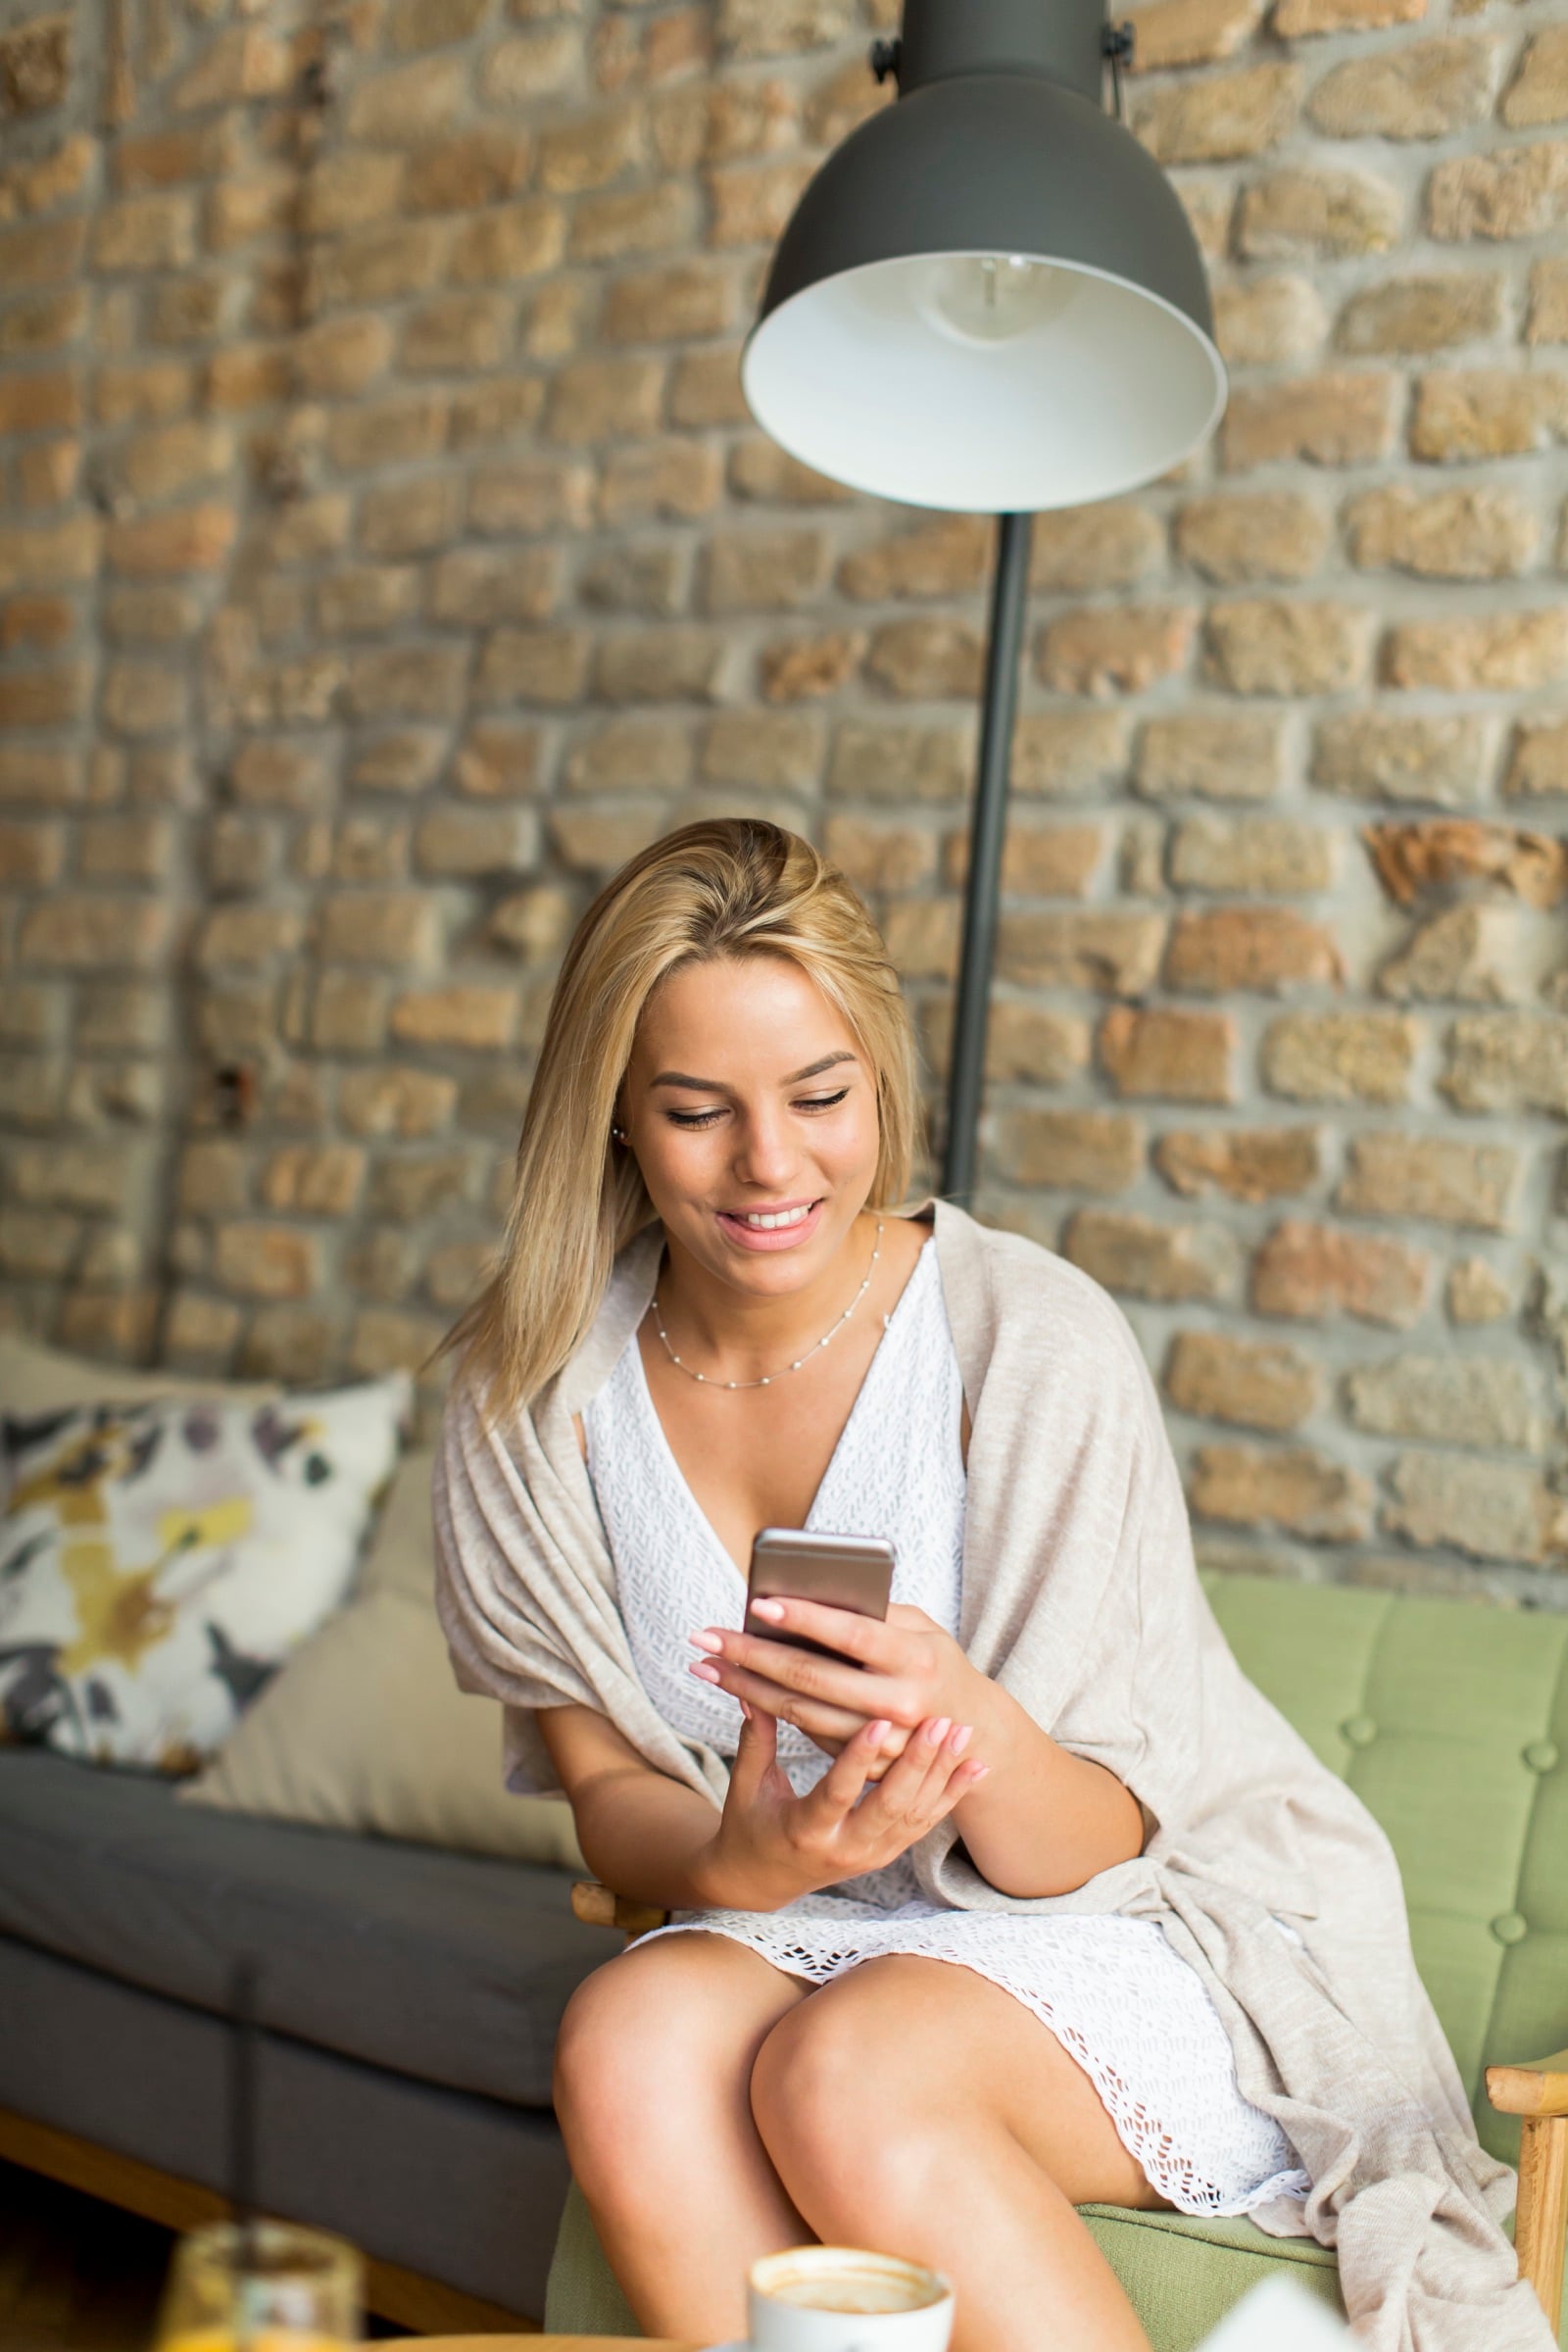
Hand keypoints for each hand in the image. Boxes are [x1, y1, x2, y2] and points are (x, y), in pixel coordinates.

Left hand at [687, 1600, 989, 1778]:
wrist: (972, 1729)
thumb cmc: (934, 1661)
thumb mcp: (921, 1629)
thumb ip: (875, 1615)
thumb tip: (810, 1597)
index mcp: (915, 1658)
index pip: (851, 1633)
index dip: (804, 1618)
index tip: (757, 1603)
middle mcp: (900, 1703)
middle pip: (812, 1677)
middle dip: (752, 1655)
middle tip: (706, 1637)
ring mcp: (883, 1743)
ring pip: (802, 1713)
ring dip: (747, 1689)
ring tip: (707, 1665)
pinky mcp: (867, 1768)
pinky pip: (810, 1734)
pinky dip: (771, 1712)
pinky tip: (740, 1691)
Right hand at [694, 1702, 987, 1911]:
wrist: (762, 1882)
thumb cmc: (749, 1825)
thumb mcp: (746, 1786)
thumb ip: (755, 1739)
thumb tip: (750, 1689)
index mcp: (805, 1831)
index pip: (837, 1793)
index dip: (858, 1759)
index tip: (879, 1721)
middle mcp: (844, 1848)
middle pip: (889, 1807)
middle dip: (918, 1763)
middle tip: (939, 1721)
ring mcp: (870, 1854)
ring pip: (914, 1815)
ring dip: (941, 1773)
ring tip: (960, 1732)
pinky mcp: (886, 1854)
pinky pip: (925, 1824)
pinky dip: (951, 1795)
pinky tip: (975, 1767)